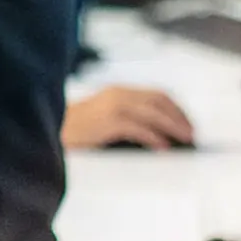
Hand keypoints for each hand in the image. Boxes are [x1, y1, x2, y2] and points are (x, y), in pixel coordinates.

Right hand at [62, 86, 194, 149]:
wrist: (49, 131)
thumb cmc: (75, 130)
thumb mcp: (103, 118)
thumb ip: (126, 119)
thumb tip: (158, 135)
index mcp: (118, 92)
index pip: (156, 94)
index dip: (176, 108)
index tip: (188, 123)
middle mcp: (118, 95)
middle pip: (159, 101)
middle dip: (179, 117)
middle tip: (191, 134)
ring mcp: (112, 107)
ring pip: (152, 113)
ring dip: (172, 126)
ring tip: (185, 140)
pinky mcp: (107, 122)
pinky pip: (138, 128)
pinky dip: (154, 137)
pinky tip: (163, 148)